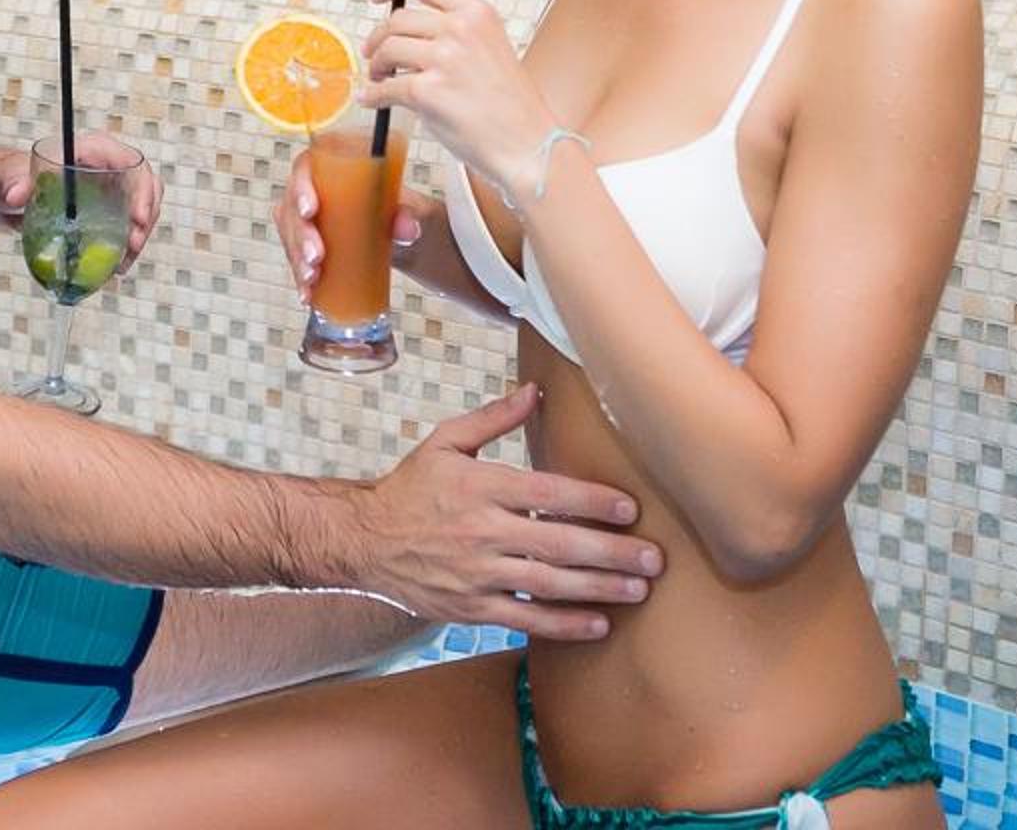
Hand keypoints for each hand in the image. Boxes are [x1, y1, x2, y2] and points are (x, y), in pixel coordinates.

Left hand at [0, 133, 162, 267]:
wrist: (6, 193)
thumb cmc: (11, 176)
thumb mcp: (9, 176)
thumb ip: (12, 182)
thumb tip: (17, 195)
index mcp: (91, 151)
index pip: (130, 162)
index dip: (141, 188)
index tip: (137, 218)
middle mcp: (106, 168)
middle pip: (144, 186)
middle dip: (146, 215)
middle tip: (133, 245)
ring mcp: (109, 190)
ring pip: (140, 208)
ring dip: (138, 236)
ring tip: (122, 263)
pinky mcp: (106, 211)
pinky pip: (127, 226)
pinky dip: (125, 247)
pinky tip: (115, 266)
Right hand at [274, 143, 424, 293]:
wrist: (419, 243)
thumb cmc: (412, 216)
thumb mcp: (418, 211)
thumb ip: (411, 214)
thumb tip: (407, 228)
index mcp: (340, 170)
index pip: (307, 168)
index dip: (301, 187)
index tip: (310, 210)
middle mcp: (321, 192)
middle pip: (293, 206)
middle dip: (300, 234)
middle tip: (316, 256)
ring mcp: (317, 221)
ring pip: (291, 234)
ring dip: (296, 257)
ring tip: (312, 278)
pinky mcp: (317, 247)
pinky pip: (299, 258)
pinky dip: (301, 277)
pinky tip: (307, 293)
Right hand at [356, 384, 658, 638]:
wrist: (361, 540)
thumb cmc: (410, 487)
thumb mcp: (445, 442)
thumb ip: (492, 419)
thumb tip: (536, 391)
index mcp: (479, 486)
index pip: (547, 494)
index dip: (592, 501)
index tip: (631, 508)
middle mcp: (481, 531)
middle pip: (559, 544)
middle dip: (612, 553)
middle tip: (654, 560)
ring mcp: (477, 574)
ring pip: (549, 585)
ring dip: (599, 590)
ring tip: (638, 590)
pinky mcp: (471, 607)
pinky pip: (526, 619)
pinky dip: (564, 623)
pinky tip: (598, 623)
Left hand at [359, 0, 558, 201]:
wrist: (529, 145)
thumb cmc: (510, 105)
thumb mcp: (490, 47)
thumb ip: (455, 30)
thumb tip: (407, 29)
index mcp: (476, 12)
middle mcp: (461, 29)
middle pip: (397, 20)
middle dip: (378, 38)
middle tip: (374, 54)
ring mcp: (443, 59)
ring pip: (386, 50)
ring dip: (376, 66)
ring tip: (380, 79)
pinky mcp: (427, 91)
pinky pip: (384, 88)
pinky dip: (372, 95)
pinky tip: (372, 100)